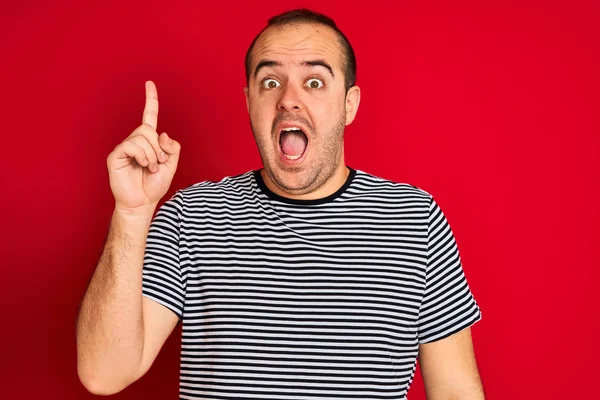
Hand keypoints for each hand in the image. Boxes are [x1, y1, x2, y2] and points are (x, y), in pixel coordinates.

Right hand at [106, 81, 180, 210]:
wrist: (142, 202)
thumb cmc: (155, 185)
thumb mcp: (172, 165)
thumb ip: (172, 147)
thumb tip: (161, 133)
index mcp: (148, 141)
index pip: (149, 116)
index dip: (151, 100)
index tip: (150, 83)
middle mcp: (135, 141)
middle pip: (148, 129)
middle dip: (158, 148)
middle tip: (157, 163)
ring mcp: (124, 148)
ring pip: (141, 137)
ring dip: (151, 155)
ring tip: (149, 168)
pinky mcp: (115, 156)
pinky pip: (131, 146)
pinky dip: (141, 155)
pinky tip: (142, 165)